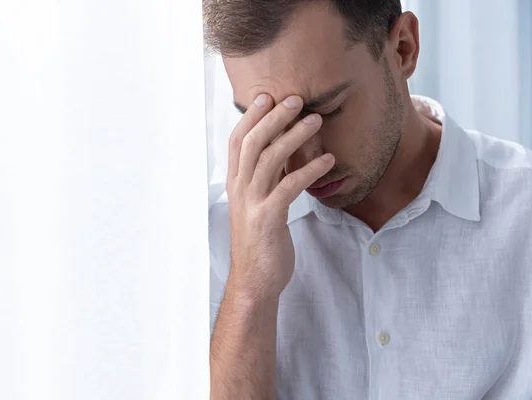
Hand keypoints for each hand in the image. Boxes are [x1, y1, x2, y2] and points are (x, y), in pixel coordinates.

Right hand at [226, 94, 334, 299]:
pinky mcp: (268, 219)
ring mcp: (252, 204)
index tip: (267, 96)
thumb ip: (265, 180)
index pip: (237, 141)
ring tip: (316, 121)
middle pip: (252, 143)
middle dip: (273, 118)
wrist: (255, 280)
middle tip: (295, 99)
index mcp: (235, 184)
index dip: (250, 117)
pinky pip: (288, 187)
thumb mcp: (258, 205)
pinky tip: (328, 161)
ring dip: (294, 136)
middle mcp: (239, 189)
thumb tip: (282, 154)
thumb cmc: (260, 241)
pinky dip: (309, 170)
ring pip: (269, 159)